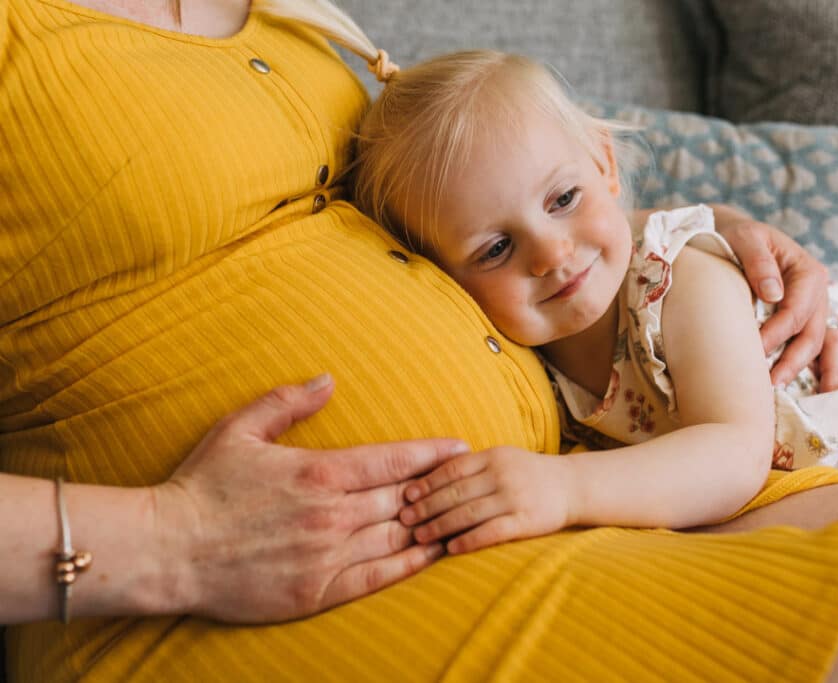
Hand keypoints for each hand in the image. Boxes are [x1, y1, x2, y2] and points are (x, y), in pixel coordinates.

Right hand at [153, 375, 468, 622]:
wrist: (168, 551)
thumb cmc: (202, 487)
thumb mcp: (239, 429)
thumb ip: (286, 402)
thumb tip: (327, 380)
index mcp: (319, 472)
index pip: (394, 460)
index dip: (432, 453)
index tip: (460, 448)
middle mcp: (331, 514)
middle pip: (405, 498)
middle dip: (438, 489)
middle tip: (465, 482)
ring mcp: (327, 556)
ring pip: (398, 537)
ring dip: (432, 526)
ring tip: (460, 516)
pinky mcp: (317, 592)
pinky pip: (378, 578)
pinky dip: (410, 565)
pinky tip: (432, 556)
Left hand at [399, 447, 575, 554]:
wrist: (573, 486)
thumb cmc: (529, 474)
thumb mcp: (503, 459)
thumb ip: (473, 466)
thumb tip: (430, 478)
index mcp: (493, 456)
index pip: (452, 468)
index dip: (427, 482)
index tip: (407, 495)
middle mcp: (502, 474)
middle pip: (456, 492)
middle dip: (427, 506)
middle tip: (405, 519)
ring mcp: (515, 497)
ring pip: (469, 512)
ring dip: (441, 525)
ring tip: (420, 536)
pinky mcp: (526, 520)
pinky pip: (492, 531)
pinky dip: (469, 540)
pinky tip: (452, 549)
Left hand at [713, 206, 837, 389]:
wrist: (737, 238)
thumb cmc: (739, 236)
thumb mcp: (747, 237)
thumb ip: (759, 261)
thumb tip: (773, 294)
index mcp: (809, 273)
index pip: (797, 311)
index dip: (777, 332)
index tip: (754, 348)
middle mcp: (817, 296)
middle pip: (812, 336)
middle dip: (793, 362)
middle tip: (769, 383)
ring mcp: (813, 312)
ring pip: (817, 348)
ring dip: (804, 372)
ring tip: (784, 392)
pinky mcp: (801, 324)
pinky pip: (812, 351)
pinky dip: (813, 372)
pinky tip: (801, 392)